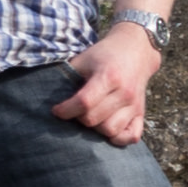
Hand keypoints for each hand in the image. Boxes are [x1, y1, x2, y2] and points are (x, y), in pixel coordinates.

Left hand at [53, 21, 161, 144]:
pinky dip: (118, 138)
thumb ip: (67, 76)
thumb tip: (45, 95)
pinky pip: (131, 136)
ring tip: (90, 118)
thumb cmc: (105, 54)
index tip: (57, 110)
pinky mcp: (142, 112)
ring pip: (111, 131)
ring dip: (96, 129)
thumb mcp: (84, 59)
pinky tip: (108, 129)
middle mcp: (124, 93)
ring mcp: (135, 104)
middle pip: (94, 120)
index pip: (84, 103)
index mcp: (109, 77)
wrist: (136, 49)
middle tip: (74, 111)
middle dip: (78, 119)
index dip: (65, 110)